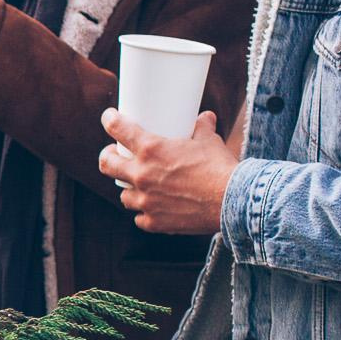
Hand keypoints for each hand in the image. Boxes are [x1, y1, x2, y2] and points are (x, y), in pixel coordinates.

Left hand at [98, 108, 235, 234]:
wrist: (232, 201)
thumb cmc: (220, 168)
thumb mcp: (210, 141)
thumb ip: (203, 127)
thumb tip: (205, 117)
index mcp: (150, 149)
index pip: (117, 129)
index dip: (110, 121)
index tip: (109, 118)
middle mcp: (141, 175)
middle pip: (108, 165)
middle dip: (108, 157)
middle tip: (114, 154)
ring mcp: (145, 201)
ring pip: (124, 195)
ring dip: (129, 188)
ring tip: (138, 185)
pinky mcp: (154, 222)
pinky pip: (140, 218)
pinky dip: (145, 212)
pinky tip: (152, 208)